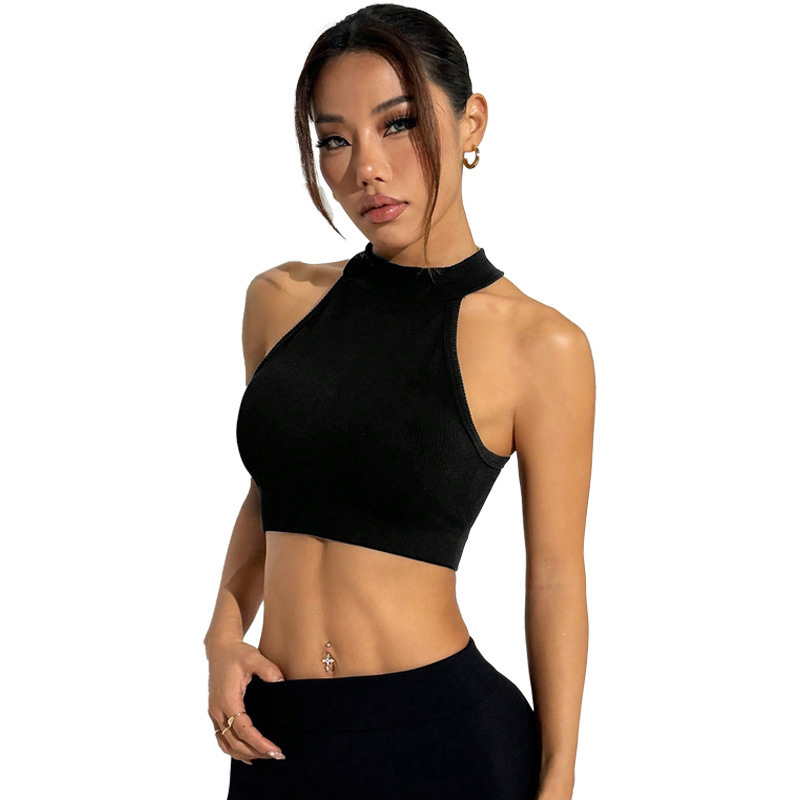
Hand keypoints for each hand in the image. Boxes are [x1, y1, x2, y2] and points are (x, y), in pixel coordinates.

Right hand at [207, 639, 286, 763]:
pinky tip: (247, 755)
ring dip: (244, 754)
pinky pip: (222, 738)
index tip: (275, 750)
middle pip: (235, 742)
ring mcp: (215, 713)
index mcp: (228, 699)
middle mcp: (218, 710)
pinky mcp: (216, 713)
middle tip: (277, 756)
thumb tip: (282, 683)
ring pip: (226, 744)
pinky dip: (233, 750)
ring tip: (266, 757)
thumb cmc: (237, 653)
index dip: (259, 743)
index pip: (243, 729)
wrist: (220, 649)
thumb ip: (268, 670)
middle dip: (255, 752)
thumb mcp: (254, 657)